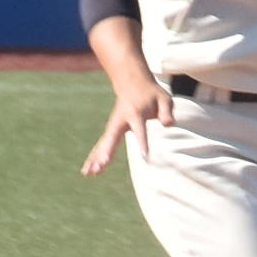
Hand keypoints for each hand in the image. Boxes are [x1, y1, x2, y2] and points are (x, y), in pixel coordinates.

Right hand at [79, 60, 164, 177]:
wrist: (132, 83)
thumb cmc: (151, 94)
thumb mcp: (163, 98)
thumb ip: (166, 112)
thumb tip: (169, 124)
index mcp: (135, 113)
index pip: (140, 129)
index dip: (143, 141)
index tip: (145, 155)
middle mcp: (121, 120)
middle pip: (112, 137)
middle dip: (107, 151)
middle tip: (102, 163)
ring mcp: (113, 125)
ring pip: (103, 144)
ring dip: (96, 158)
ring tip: (89, 173)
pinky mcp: (110, 131)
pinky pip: (101, 146)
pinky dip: (94, 158)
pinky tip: (88, 172)